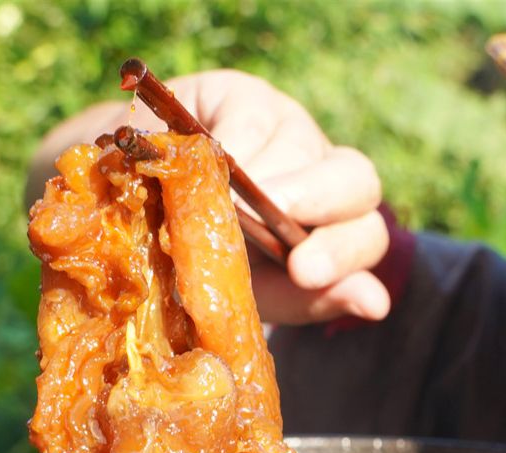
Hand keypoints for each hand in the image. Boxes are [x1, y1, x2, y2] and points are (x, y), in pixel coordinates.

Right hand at [28, 71, 390, 324]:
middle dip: (317, 200)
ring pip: (299, 146)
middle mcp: (324, 173)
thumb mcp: (254, 294)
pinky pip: (251, 119)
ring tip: (217, 203)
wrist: (129, 214)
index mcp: (335, 228)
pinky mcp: (247, 96)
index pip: (367, 235)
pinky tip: (196, 165)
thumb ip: (311, 299)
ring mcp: (290, 128)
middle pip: (356, 177)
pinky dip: (225, 148)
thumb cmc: (202, 262)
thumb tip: (376, 304)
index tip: (304, 272)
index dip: (344, 253)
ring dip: (258, 179)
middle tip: (268, 216)